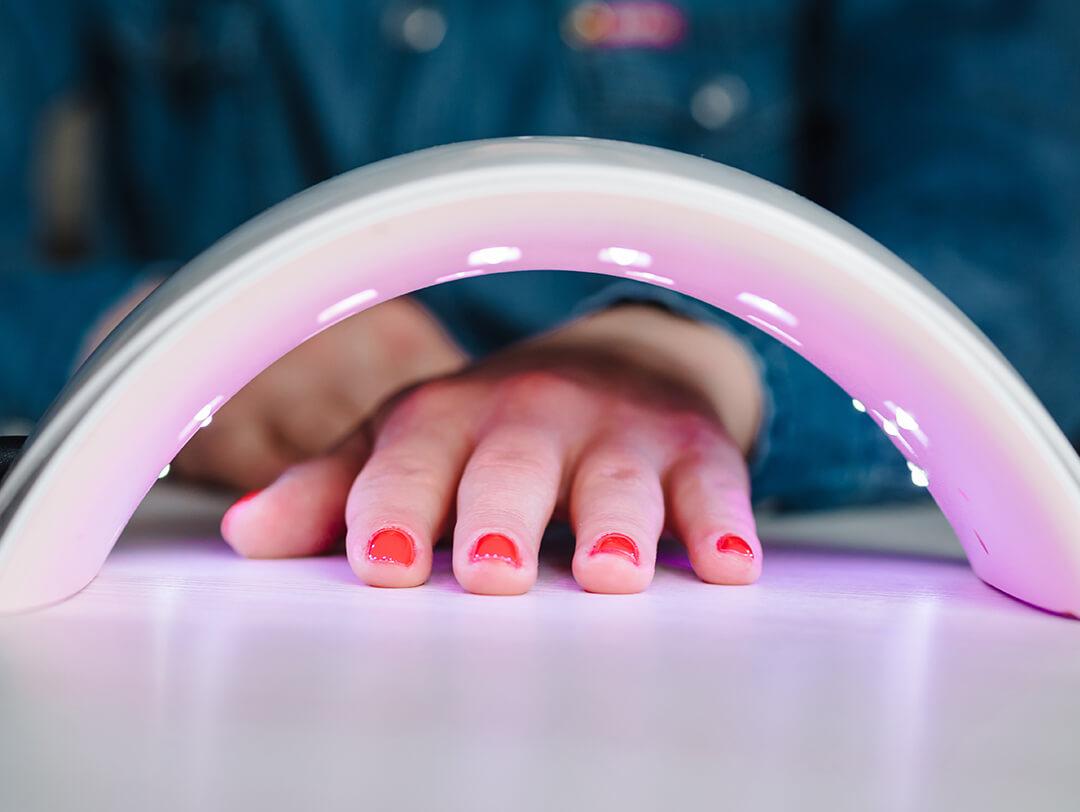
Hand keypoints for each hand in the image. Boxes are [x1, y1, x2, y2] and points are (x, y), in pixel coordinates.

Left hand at [221, 305, 763, 594]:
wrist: (608, 365)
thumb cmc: (489, 427)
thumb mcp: (407, 446)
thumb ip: (334, 490)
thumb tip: (245, 536)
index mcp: (445, 419)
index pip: (409, 466)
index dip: (392, 512)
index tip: (380, 567)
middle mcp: (529, 416)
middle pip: (509, 467)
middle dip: (499, 516)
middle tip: (490, 572)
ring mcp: (613, 429)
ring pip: (614, 476)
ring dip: (614, 523)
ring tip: (610, 573)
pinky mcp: (689, 445)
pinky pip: (711, 480)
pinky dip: (722, 520)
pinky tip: (729, 564)